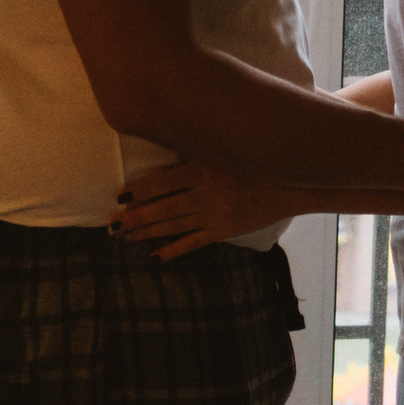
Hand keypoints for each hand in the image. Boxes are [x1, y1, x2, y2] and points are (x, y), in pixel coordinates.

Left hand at [112, 162, 286, 259]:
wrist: (291, 183)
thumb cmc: (255, 159)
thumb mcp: (224, 147)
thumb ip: (196, 150)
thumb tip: (165, 148)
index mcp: (203, 169)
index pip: (162, 182)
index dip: (139, 190)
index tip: (120, 196)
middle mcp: (205, 194)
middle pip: (162, 208)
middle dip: (135, 217)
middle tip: (112, 225)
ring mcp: (214, 215)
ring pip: (172, 226)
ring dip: (146, 232)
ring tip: (125, 237)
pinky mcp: (223, 231)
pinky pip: (193, 243)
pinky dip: (173, 251)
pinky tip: (154, 256)